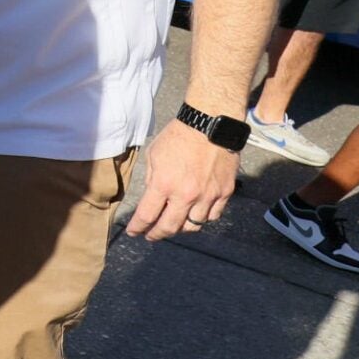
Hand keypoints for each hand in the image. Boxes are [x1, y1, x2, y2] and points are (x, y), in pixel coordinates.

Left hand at [125, 119, 237, 240]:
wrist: (210, 123)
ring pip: (194, 226)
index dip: (138, 227)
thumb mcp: (154, 155)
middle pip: (170, 227)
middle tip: (151, 235)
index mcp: (164, 184)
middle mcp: (186, 194)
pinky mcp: (225, 192)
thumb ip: (152, 180)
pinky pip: (213, 216)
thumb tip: (151, 199)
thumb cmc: (178, 136)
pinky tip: (195, 214)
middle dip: (156, 234)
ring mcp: (208, 195)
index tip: (133, 232)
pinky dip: (202, 218)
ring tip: (174, 224)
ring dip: (181, 228)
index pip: (147, 216)